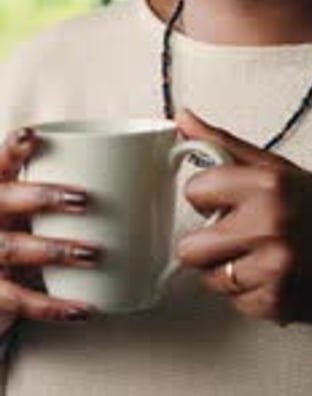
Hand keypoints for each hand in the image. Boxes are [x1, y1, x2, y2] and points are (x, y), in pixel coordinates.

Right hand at [0, 127, 99, 330]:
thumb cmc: (28, 225)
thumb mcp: (38, 200)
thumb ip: (80, 176)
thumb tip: (162, 152)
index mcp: (0, 187)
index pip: (1, 162)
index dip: (12, 149)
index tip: (32, 136)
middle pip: (6, 200)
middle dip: (43, 197)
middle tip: (83, 199)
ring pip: (14, 248)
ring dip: (56, 250)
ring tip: (93, 254)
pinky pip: (19, 300)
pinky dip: (53, 306)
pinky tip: (83, 307)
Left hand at [176, 110, 311, 325]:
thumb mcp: (283, 169)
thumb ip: (227, 146)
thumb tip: (184, 119)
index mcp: (269, 184)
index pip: (196, 190)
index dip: (207, 196)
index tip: (221, 199)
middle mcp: (268, 223)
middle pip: (191, 247)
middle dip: (208, 242)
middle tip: (237, 234)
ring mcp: (271, 266)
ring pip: (210, 278)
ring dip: (227, 270)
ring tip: (259, 255)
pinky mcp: (275, 302)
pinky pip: (233, 301)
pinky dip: (247, 292)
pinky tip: (272, 275)